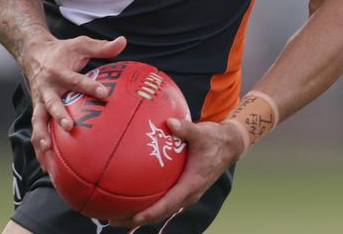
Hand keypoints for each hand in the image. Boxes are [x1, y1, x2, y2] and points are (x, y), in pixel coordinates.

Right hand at [21, 34, 126, 173]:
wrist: (32, 52)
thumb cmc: (62, 51)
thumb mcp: (80, 44)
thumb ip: (101, 47)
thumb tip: (123, 41)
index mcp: (59, 72)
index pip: (76, 80)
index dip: (89, 85)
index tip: (104, 93)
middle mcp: (47, 88)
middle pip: (52, 103)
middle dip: (59, 115)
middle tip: (69, 127)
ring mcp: (40, 101)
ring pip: (38, 121)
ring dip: (42, 136)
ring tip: (48, 152)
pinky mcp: (38, 111)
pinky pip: (37, 130)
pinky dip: (39, 148)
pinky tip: (46, 166)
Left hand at [113, 117, 245, 228]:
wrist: (229, 145)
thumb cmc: (214, 139)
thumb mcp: (202, 133)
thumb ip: (185, 129)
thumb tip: (169, 122)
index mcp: (191, 185)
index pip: (167, 204)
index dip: (149, 213)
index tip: (132, 217)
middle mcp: (187, 193)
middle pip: (159, 213)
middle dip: (136, 219)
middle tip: (113, 219)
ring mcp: (185, 192)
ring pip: (160, 209)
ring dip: (140, 214)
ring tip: (116, 213)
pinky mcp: (183, 187)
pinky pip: (163, 200)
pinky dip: (148, 202)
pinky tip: (131, 194)